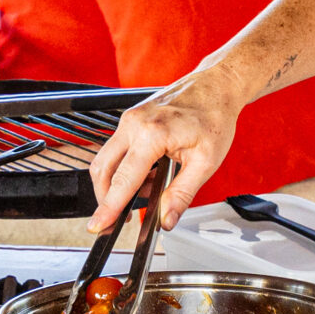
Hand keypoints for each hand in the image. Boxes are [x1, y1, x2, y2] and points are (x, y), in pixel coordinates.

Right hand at [85, 68, 250, 232]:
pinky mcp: (130, 120)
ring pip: (105, 160)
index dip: (109, 208)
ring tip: (147, 193)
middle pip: (103, 170)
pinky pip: (116, 150)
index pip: (123, 180)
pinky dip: (125, 169)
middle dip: (106, 199)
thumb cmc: (214, 118)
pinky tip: (148, 176)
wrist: (216, 87)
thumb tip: (166, 220)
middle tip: (116, 221)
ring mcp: (129, 120)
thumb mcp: (205, 163)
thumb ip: (182, 194)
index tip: (98, 226)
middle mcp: (133, 124)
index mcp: (152, 134)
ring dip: (117, 184)